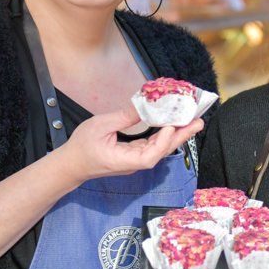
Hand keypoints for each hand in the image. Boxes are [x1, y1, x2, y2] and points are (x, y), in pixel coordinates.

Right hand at [54, 107, 203, 184]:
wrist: (71, 165)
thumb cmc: (81, 147)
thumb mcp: (100, 126)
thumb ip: (124, 117)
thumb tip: (143, 104)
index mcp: (124, 160)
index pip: (150, 156)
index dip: (163, 141)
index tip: (171, 125)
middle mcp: (134, 163)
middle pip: (162, 151)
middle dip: (181, 136)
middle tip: (198, 121)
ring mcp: (135, 160)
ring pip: (160, 148)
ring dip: (176, 134)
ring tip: (192, 121)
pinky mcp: (134, 155)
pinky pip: (153, 145)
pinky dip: (164, 135)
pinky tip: (173, 125)